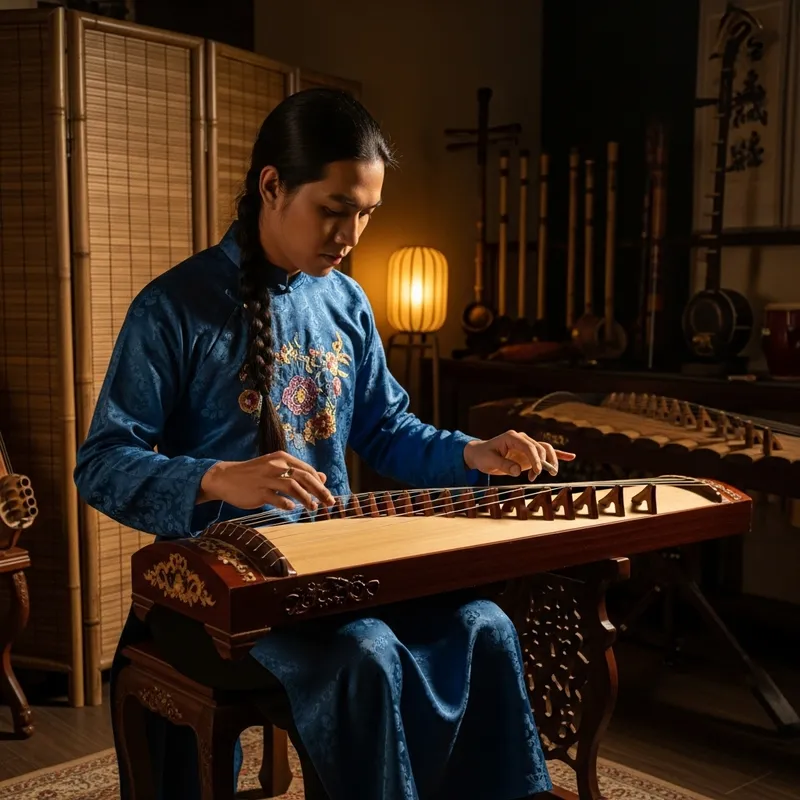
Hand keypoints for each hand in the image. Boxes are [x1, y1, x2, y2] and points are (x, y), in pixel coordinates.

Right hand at [197, 451, 335, 510]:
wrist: (225, 477)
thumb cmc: (254, 474)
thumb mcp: (277, 468)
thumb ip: (298, 472)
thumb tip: (322, 477)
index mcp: (282, 458)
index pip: (307, 470)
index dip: (319, 482)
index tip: (327, 494)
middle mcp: (276, 466)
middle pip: (304, 478)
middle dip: (320, 491)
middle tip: (329, 503)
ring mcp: (266, 479)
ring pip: (293, 487)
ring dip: (306, 498)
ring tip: (313, 508)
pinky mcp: (258, 492)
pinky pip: (277, 499)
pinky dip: (287, 504)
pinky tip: (292, 508)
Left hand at [463, 431, 574, 479]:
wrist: (480, 454)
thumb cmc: (483, 456)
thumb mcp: (489, 461)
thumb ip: (504, 465)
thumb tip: (518, 470)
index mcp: (512, 437)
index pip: (529, 446)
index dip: (535, 459)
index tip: (537, 471)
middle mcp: (522, 439)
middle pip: (539, 447)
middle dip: (541, 462)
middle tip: (536, 476)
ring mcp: (527, 445)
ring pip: (545, 449)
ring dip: (550, 461)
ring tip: (552, 473)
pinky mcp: (529, 453)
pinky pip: (546, 452)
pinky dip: (558, 454)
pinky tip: (571, 457)